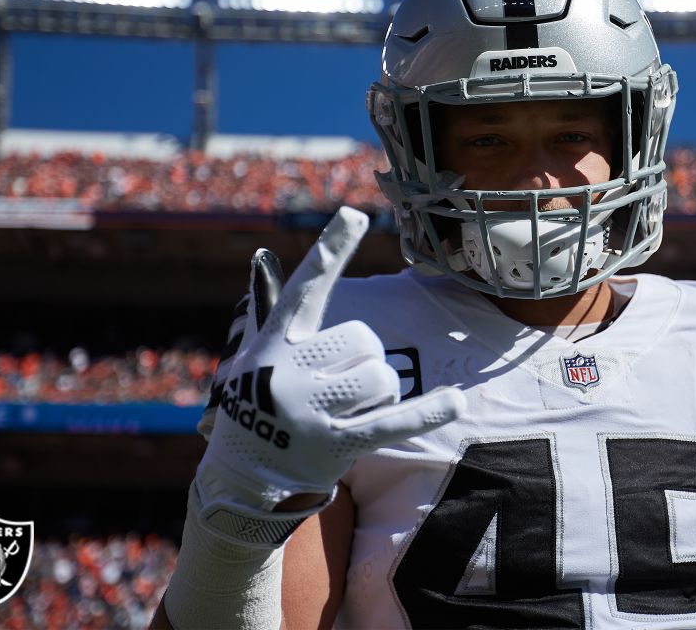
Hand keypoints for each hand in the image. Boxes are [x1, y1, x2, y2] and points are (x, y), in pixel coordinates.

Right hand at [192, 207, 465, 546]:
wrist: (240, 480)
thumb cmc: (255, 405)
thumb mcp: (252, 358)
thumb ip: (267, 311)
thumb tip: (261, 258)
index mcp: (273, 342)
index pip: (307, 287)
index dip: (332, 250)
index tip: (355, 213)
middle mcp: (289, 372)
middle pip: (363, 339)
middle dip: (363, 359)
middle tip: (337, 386)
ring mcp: (312, 411)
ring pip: (382, 376)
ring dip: (378, 393)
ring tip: (347, 410)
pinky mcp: (336, 444)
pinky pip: (393, 421)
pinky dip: (427, 413)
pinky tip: (455, 402)